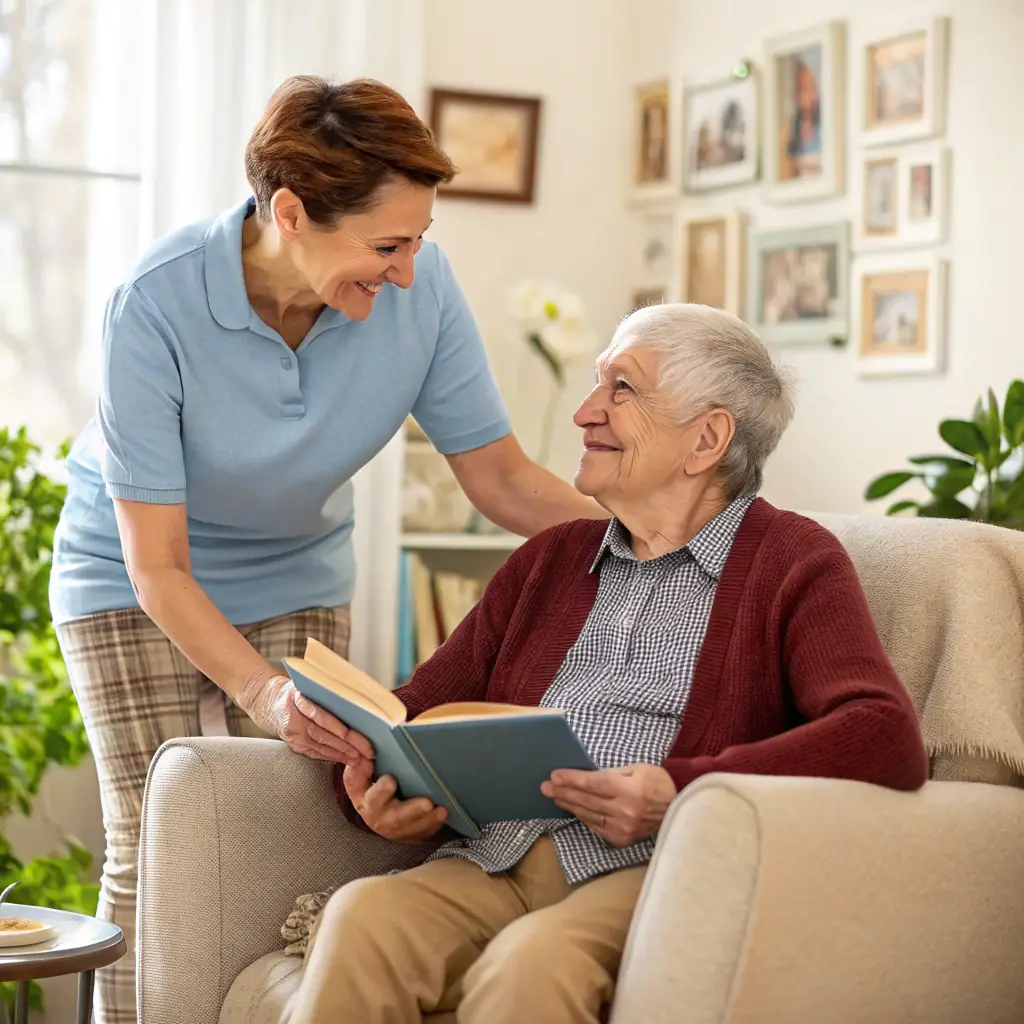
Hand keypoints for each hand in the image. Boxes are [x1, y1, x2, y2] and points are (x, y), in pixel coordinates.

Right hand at [237, 674, 372, 764]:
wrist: (270, 702)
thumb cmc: (297, 691)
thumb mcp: (308, 682)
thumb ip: (327, 688)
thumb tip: (357, 693)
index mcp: (297, 698)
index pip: (317, 713)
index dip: (334, 725)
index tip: (349, 733)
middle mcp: (293, 718)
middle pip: (321, 733)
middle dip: (345, 743)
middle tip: (365, 750)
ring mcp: (293, 734)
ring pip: (320, 746)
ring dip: (341, 753)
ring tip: (359, 758)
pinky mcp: (295, 745)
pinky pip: (316, 753)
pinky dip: (332, 757)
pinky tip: (346, 759)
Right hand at [343, 757, 447, 842]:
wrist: (375, 814)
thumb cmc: (369, 789)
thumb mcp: (358, 778)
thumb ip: (360, 767)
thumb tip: (365, 756)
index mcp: (367, 802)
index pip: (373, 797)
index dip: (381, 789)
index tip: (390, 780)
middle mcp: (381, 819)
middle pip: (397, 817)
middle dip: (413, 810)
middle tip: (427, 803)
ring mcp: (398, 830)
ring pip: (414, 827)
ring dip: (429, 819)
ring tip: (442, 810)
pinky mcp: (412, 834)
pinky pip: (424, 832)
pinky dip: (435, 825)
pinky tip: (443, 815)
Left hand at [541, 763, 676, 847]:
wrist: (679, 810)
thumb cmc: (658, 784)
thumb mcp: (638, 769)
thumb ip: (612, 773)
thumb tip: (585, 777)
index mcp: (630, 790)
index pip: (593, 784)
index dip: (572, 780)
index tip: (554, 776)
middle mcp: (625, 811)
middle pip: (587, 800)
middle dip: (563, 792)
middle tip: (545, 786)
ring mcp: (623, 828)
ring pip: (588, 815)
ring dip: (569, 805)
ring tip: (554, 796)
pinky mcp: (622, 839)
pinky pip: (596, 826)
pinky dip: (583, 817)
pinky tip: (572, 809)